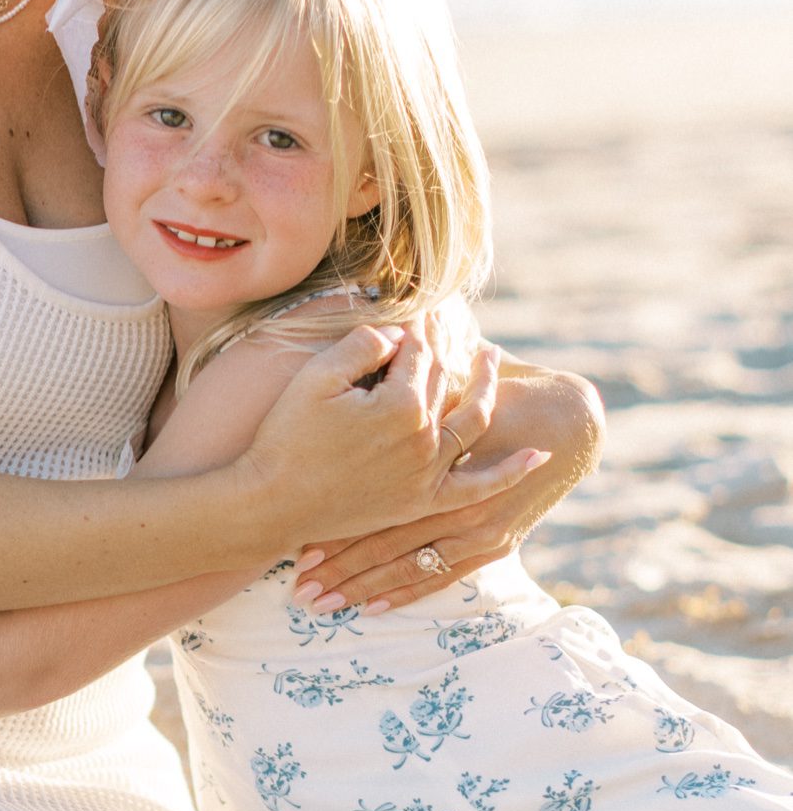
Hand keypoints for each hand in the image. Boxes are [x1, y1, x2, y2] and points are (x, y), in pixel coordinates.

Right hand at [240, 318, 540, 559]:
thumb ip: (364, 346)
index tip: (421, 307)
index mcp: (402, 405)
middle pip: (446, 381)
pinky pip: (478, 489)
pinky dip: (511, 474)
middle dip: (447, 345)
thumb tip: (400, 335)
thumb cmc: (285, 436)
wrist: (271, 503)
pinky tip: (538, 456)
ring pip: (471, 423)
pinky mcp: (422, 503)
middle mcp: (425, 440)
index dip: (419, 326)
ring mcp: (428, 475)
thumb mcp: (316, 377)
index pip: (420, 353)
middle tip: (449, 320)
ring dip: (488, 388)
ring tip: (494, 359)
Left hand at [291, 358, 602, 609]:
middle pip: (382, 542)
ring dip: (361, 585)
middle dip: (337, 565)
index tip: (291, 541)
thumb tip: (356, 369)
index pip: (372, 499)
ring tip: (315, 603)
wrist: (568, 424)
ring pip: (404, 566)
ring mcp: (476, 531)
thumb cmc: (503, 398)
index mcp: (437, 459)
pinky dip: (403, 593)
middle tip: (294, 587)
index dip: (330, 522)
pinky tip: (368, 611)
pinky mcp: (492, 546)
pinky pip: (438, 577)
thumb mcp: (451, 388)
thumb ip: (409, 386)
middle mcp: (455, 503)